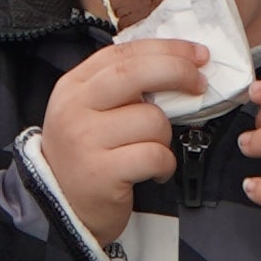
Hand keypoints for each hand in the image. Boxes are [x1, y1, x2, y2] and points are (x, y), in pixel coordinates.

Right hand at [32, 30, 199, 257]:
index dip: (165, 49)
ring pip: (152, 120)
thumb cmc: (86, 158)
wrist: (60, 211)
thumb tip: (176, 67)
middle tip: (199, 84)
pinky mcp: (101, 172)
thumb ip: (121, 89)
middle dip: (177, 72)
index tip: (196, 54)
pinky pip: (154, 155)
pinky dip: (164, 164)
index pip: (123, 53)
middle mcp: (75, 108)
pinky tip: (154, 171)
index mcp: (73, 87)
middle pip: (136, 74)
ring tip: (153, 150)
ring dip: (165, 137)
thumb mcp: (89, 113)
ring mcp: (86, 140)